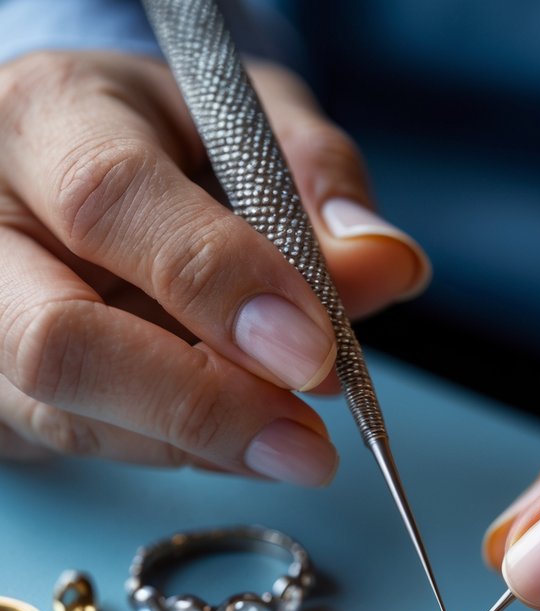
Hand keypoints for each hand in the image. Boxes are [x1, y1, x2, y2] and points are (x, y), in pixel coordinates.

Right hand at [0, 52, 428, 475]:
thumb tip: (386, 267)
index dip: (219, 284)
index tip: (314, 351)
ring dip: (201, 445)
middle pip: (59, 341)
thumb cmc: (156, 142)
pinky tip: (242, 438)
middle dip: (201, 403)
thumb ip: (313, 181)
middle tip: (308, 443)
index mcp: (45, 118)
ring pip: (70, 416)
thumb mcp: (241, 122)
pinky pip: (84, 446)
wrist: (65, 173)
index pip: (110, 200)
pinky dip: (180, 454)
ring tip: (296, 444)